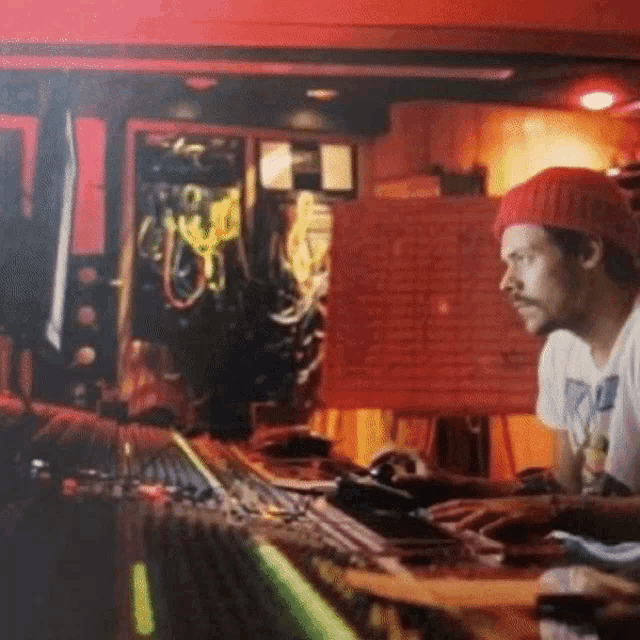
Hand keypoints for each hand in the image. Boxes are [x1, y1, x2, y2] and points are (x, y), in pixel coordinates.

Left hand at [427, 495, 557, 537]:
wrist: (550, 507)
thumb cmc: (524, 514)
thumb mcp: (501, 517)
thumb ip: (488, 522)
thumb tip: (474, 530)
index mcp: (487, 504)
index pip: (460, 504)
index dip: (444, 507)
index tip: (429, 511)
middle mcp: (492, 504)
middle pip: (465, 506)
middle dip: (447, 511)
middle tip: (430, 516)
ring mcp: (504, 509)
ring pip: (483, 514)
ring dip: (469, 521)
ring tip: (456, 529)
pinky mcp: (518, 516)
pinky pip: (504, 522)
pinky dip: (494, 527)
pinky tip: (485, 534)